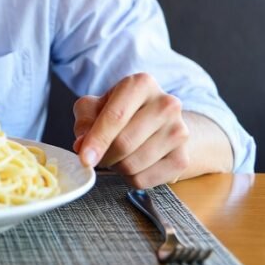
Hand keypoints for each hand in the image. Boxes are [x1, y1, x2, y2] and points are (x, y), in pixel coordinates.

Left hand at [72, 72, 189, 188]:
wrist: (158, 122)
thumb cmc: (121, 111)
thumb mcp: (95, 106)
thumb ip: (84, 122)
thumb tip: (81, 145)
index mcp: (142, 84)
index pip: (116, 117)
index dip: (97, 140)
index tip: (84, 158)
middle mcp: (166, 104)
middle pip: (124, 144)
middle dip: (104, 156)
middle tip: (99, 155)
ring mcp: (179, 131)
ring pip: (133, 165)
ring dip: (116, 167)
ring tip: (118, 155)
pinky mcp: (183, 158)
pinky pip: (144, 180)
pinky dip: (130, 178)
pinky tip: (133, 164)